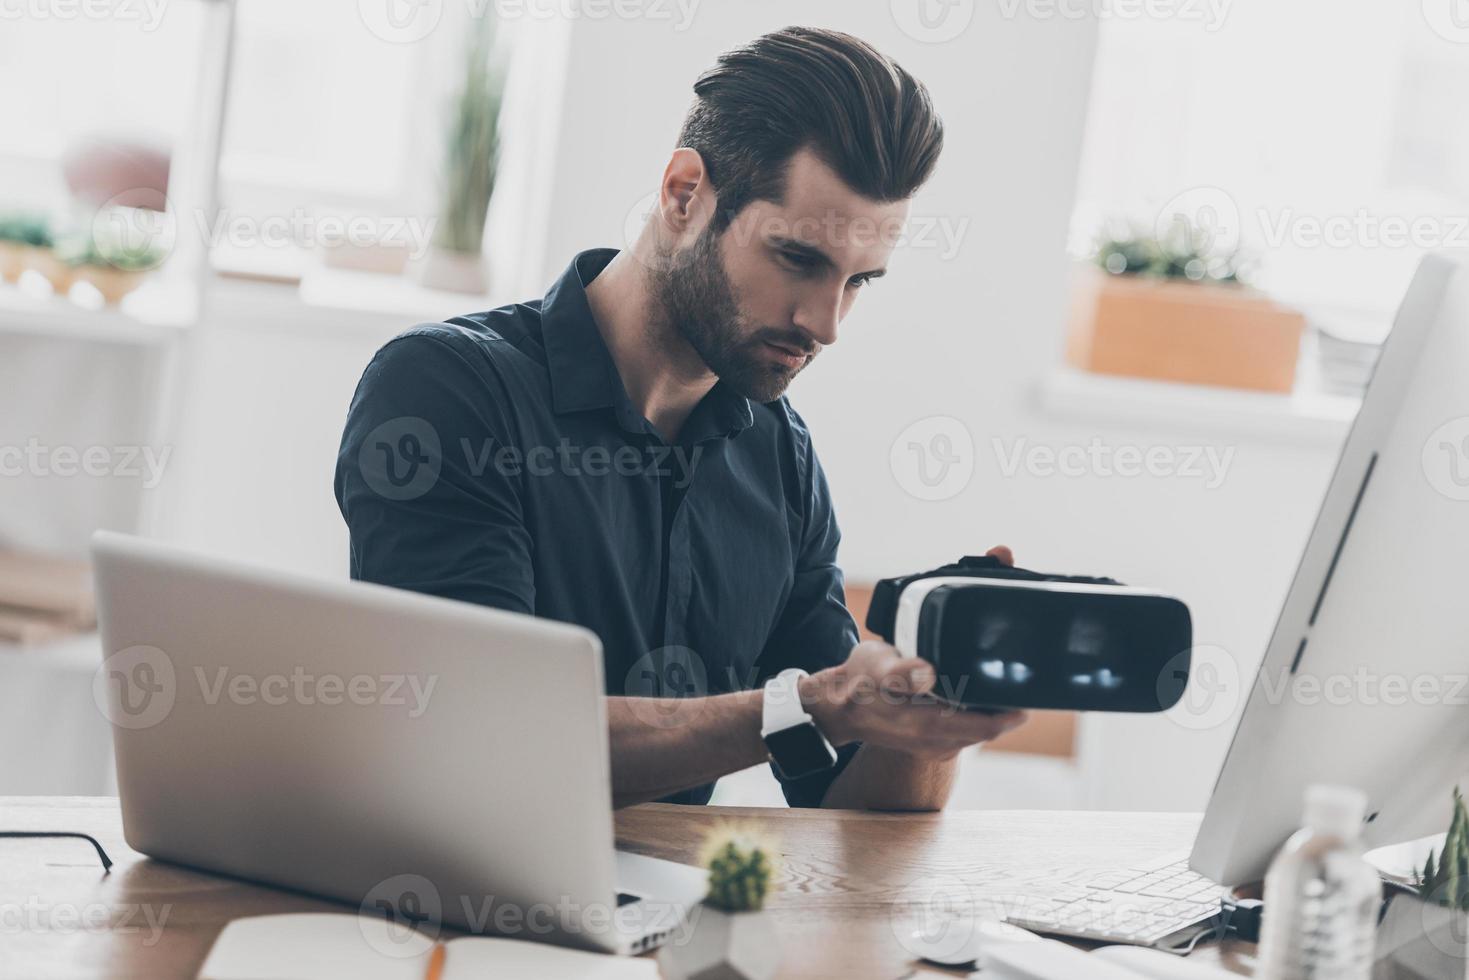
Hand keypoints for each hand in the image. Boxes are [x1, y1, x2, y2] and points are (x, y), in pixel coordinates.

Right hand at [800, 641, 1025, 758]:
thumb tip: (927, 673)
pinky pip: (967, 730)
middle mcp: (938, 741)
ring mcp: (936, 744)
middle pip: (990, 729)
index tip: (1035, 688)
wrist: (835, 708)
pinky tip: (981, 693)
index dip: (1014, 711)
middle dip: (1011, 709)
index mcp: (930, 725)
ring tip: (1009, 683)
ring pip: (980, 731)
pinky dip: (979, 715)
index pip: (988, 725)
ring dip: (996, 713)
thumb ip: (901, 672)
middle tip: (1028, 679)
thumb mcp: (874, 668)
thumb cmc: (856, 683)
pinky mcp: (931, 739)